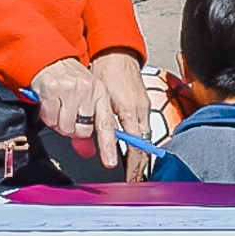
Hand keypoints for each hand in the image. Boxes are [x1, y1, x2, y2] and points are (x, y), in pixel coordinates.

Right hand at [31, 57, 119, 168]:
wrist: (52, 61)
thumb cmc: (71, 82)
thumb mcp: (86, 101)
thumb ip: (89, 127)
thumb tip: (89, 151)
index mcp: (101, 94)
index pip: (106, 124)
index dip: (108, 145)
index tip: (109, 161)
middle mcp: (88, 90)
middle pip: (83, 130)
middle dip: (75, 130)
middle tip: (71, 117)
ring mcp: (71, 89)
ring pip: (66, 127)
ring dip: (61, 124)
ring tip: (61, 109)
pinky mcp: (53, 90)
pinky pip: (50, 119)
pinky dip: (49, 117)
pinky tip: (51, 105)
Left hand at [92, 51, 150, 180]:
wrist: (118, 54)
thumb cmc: (106, 72)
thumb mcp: (98, 99)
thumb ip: (95, 122)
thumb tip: (88, 142)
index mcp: (130, 111)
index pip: (136, 146)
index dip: (134, 165)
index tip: (131, 178)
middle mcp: (141, 111)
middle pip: (145, 146)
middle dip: (140, 166)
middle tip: (134, 181)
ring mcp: (145, 108)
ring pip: (146, 139)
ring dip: (140, 156)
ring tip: (134, 172)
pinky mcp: (144, 105)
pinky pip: (144, 130)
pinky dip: (140, 144)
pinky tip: (134, 152)